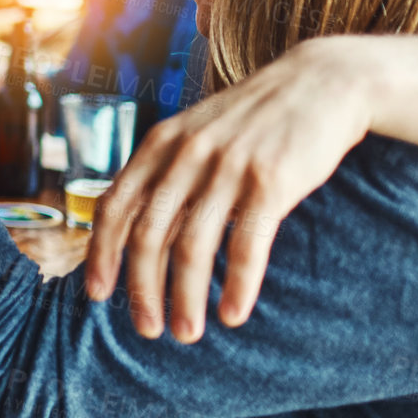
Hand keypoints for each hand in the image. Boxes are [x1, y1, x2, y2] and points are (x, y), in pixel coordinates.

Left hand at [84, 37, 372, 342]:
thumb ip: (167, 174)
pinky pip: (247, 246)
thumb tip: (137, 234)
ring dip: (186, 298)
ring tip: (187, 333)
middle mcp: (186, 155)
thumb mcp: (196, 133)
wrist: (320, 83)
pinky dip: (238, 286)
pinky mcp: (271, 182)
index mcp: (160, 144)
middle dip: (142, 289)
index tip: (97, 295)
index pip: (115, 206)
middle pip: (148, 235)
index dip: (102, 254)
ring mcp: (227, 167)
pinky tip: (234, 315)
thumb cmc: (253, 120)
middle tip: (147, 329)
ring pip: (193, 247)